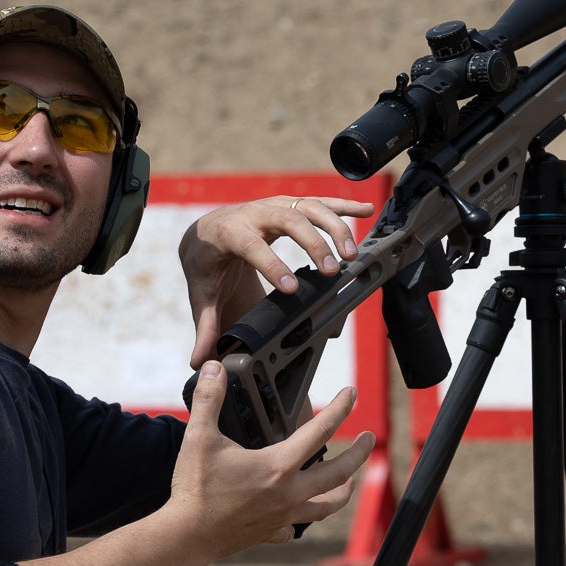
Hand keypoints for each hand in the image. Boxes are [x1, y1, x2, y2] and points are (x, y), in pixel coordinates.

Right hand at [166, 361, 375, 554]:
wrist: (186, 536)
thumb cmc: (196, 489)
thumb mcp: (199, 437)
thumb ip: (209, 399)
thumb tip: (215, 369)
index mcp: (279, 466)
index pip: (321, 431)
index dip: (340, 408)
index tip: (351, 394)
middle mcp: (289, 492)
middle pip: (339, 472)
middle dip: (359, 453)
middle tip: (370, 438)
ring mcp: (283, 516)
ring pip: (326, 506)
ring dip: (342, 492)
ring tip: (350, 483)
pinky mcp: (270, 533)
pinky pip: (294, 529)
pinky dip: (299, 520)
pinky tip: (297, 517)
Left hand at [178, 195, 373, 367]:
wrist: (205, 231)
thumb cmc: (206, 263)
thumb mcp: (202, 293)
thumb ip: (206, 326)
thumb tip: (199, 362)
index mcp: (228, 233)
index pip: (250, 245)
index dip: (271, 265)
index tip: (292, 289)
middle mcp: (252, 214)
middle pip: (286, 219)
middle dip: (312, 243)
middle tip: (331, 272)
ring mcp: (273, 206)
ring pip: (307, 207)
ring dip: (333, 226)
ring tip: (351, 254)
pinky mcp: (289, 205)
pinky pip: (319, 203)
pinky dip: (343, 206)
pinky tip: (366, 211)